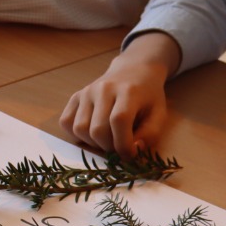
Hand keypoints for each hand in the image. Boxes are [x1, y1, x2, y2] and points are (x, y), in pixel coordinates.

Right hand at [59, 32, 181, 157]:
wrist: (133, 71)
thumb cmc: (148, 96)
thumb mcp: (159, 114)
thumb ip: (149, 134)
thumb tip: (131, 151)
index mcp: (128, 91)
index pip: (119, 121)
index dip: (123, 145)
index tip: (129, 155)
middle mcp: (103, 89)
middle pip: (97, 130)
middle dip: (108, 147)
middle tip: (119, 147)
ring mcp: (86, 91)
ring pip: (80, 129)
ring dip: (93, 143)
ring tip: (107, 139)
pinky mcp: (76, 96)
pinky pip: (66, 122)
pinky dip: (77, 135)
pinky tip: (92, 133)